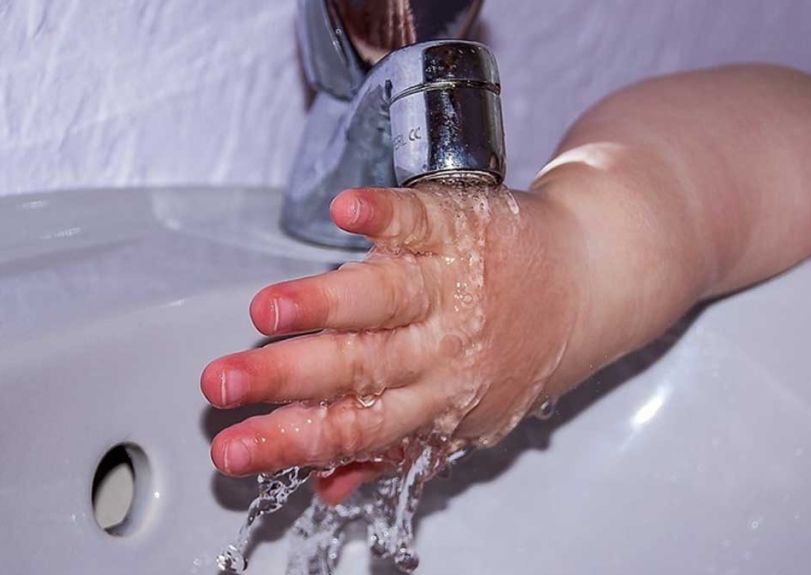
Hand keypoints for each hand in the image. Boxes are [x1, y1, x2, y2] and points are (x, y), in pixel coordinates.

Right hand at [200, 183, 586, 498]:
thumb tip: (326, 490)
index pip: (355, 428)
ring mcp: (450, 284)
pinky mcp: (459, 228)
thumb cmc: (518, 350)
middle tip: (223, 383)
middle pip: (358, 366)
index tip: (232, 450)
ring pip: (386, 298)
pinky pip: (421, 221)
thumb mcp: (465, 417)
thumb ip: (394, 453)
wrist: (587, 283)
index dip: (292, 441)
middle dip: (285, 377)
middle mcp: (441, 346)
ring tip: (269, 311)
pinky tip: (348, 212)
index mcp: (437, 398)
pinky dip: (384, 215)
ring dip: (326, 303)